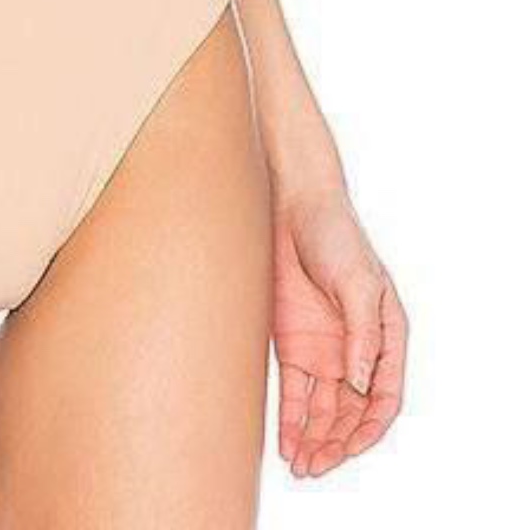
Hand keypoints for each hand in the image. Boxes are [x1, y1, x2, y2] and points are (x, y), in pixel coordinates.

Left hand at [271, 180, 406, 477]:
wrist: (292, 206)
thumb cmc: (336, 235)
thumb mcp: (357, 282)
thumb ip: (361, 334)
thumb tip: (359, 382)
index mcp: (386, 337)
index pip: (384, 397)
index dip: (370, 428)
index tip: (350, 448)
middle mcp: (356, 351)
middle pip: (351, 413)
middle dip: (338, 444)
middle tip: (317, 466)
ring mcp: (325, 350)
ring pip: (324, 411)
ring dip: (315, 440)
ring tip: (302, 466)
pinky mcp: (294, 345)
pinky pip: (296, 393)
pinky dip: (293, 420)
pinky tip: (287, 443)